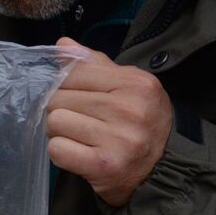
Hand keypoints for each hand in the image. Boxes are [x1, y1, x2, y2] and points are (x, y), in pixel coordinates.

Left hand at [45, 38, 172, 206]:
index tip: (76, 98)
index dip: (64, 86)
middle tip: (80, 122)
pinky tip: (78, 154)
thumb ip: (93, 64)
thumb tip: (61, 45)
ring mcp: (118, 139)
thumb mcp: (127, 87)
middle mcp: (129, 109)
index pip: (72, 73)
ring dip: (59, 132)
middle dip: (61, 110)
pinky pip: (57, 149)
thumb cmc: (138, 123)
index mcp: (135, 83)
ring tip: (80, 137)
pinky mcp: (103, 165)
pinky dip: (61, 152)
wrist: (161, 169)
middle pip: (58, 98)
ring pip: (55, 122)